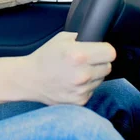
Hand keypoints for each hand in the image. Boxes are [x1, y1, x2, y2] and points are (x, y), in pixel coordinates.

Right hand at [0, 32, 114, 105]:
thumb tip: (95, 41)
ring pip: (101, 80)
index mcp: (79, 55)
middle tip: (85, 61)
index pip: (110, 53)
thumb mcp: (61, 38)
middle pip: (108, 67)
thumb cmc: (44, 58)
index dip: (105, 50)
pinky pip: (92, 91)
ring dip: (92, 75)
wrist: (29, 79)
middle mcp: (83, 73)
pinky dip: (85, 87)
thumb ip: (81, 38)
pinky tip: (72, 82)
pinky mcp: (80, 101)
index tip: (100, 51)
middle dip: (99, 63)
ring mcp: (82, 89)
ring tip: (76, 72)